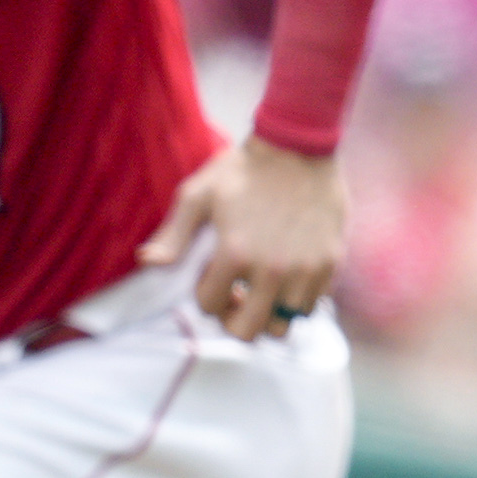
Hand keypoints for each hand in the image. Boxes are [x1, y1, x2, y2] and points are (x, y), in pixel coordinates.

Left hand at [139, 137, 344, 341]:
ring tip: (260, 289)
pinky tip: (284, 278)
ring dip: (266, 313)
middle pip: (246, 331)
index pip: (209, 305)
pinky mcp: (330, 262)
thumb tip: (146, 262)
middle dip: (232, 319)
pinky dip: (294, 301)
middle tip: (234, 297)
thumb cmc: (242, 170)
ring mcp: (305, 268)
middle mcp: (273, 269)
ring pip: (282, 324)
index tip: (210, 275)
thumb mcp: (198, 195)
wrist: (297, 146)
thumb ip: (172, 234)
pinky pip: (311, 305)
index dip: (204, 295)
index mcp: (235, 253)